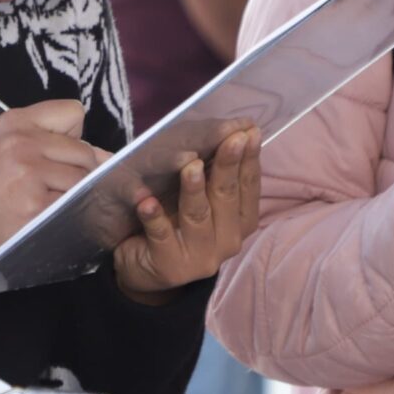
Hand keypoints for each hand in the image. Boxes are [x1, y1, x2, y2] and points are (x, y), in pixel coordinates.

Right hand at [0, 99, 107, 251]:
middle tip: (51, 188)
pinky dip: (72, 213)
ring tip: (49, 203)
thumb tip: (109, 157)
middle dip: (79, 172)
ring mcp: (28, 172)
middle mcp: (19, 142)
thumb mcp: (16, 149)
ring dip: (75, 195)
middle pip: (85, 150)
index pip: (73, 112)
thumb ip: (59, 142)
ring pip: (84, 178)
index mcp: (14, 122)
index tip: (54, 156)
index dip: (71, 137)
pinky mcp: (37, 203)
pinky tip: (51, 217)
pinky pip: (78, 202)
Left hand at [112, 127, 262, 302]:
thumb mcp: (196, 195)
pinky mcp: (170, 266)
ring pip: (197, 216)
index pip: (248, 186)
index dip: (250, 159)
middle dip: (228, 165)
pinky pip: (161, 236)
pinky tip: (147, 202)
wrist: (143, 266)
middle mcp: (228, 240)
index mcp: (240, 221)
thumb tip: (234, 126)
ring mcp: (201, 257)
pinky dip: (154, 218)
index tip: (249, 132)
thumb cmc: (174, 221)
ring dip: (193, 190)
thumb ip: (212, 168)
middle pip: (226, 197)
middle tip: (230, 139)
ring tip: (189, 166)